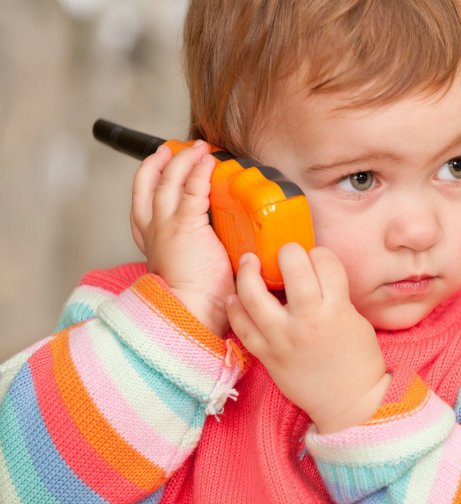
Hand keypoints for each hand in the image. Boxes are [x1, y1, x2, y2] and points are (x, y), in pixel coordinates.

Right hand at [131, 140, 234, 335]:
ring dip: (184, 160)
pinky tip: (208, 161)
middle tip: (174, 150)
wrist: (194, 310)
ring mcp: (166, 225)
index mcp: (152, 242)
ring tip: (200, 149)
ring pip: (168, 180)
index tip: (164, 168)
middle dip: (160, 163)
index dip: (151, 182)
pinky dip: (199, 171)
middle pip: (147, 185)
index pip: (143, 206)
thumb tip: (229, 237)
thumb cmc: (200, 298)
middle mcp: (153, 230)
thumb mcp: (194, 265)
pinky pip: (190, 188)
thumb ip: (203, 246)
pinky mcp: (184, 224)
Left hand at [226, 244, 389, 433]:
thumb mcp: (354, 319)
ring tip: (249, 261)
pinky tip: (235, 297)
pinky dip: (236, 308)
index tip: (316, 258)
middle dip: (288, 251)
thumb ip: (333, 296)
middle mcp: (308, 320)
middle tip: (286, 253)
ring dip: (249, 272)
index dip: (320, 254)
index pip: (325, 262)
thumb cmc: (358, 361)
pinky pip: (242, 327)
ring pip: (254, 294)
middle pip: (292, 267)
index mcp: (336, 309)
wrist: (350, 404)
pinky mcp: (267, 355)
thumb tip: (312, 274)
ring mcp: (283, 338)